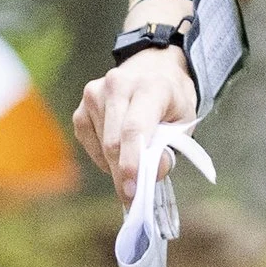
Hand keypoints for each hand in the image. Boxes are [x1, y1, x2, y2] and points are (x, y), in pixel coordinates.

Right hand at [73, 45, 197, 201]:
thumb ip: (171, 148)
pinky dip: (103, 156)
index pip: (134, 129)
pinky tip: (119, 150)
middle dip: (121, 174)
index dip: (132, 162)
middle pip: (113, 141)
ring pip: (101, 145)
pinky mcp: (81, 106)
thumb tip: (150, 175)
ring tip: (134, 160)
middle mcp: (118, 85)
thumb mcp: (184, 122)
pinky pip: (89, 142)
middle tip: (131, 196)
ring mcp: (95, 94)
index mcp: (150, 86)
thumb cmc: (171, 100)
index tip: (132, 190)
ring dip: (115, 164)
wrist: (153, 70)